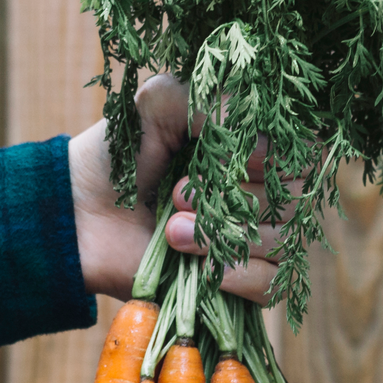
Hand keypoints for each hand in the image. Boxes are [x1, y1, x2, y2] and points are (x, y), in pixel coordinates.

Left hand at [68, 73, 290, 302]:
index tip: (221, 155)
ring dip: (223, 235)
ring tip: (171, 230)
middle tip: (176, 194)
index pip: (302, 150)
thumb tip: (251, 131)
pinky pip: (274, 283)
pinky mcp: (244, 282)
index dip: (266, 155)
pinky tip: (202, 267)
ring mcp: (258, 239)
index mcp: (258, 145)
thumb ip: (210, 99)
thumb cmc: (122, 153)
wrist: (80, 216)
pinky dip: (239, 275)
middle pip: (295, 198)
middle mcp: (268, 191)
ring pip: (283, 240)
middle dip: (233, 197)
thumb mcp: (159, 102)